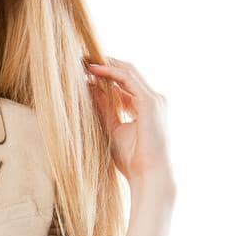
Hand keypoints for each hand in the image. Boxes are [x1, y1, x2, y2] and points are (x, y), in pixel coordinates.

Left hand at [83, 55, 175, 189]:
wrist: (148, 175)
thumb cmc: (132, 160)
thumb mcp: (112, 129)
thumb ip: (104, 109)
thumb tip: (90, 90)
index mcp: (147, 107)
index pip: (126, 83)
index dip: (107, 74)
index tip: (86, 70)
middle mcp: (153, 100)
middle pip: (128, 73)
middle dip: (106, 64)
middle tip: (82, 59)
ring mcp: (154, 100)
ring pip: (128, 71)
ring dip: (106, 64)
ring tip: (84, 60)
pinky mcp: (150, 102)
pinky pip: (127, 79)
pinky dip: (110, 72)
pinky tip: (93, 70)